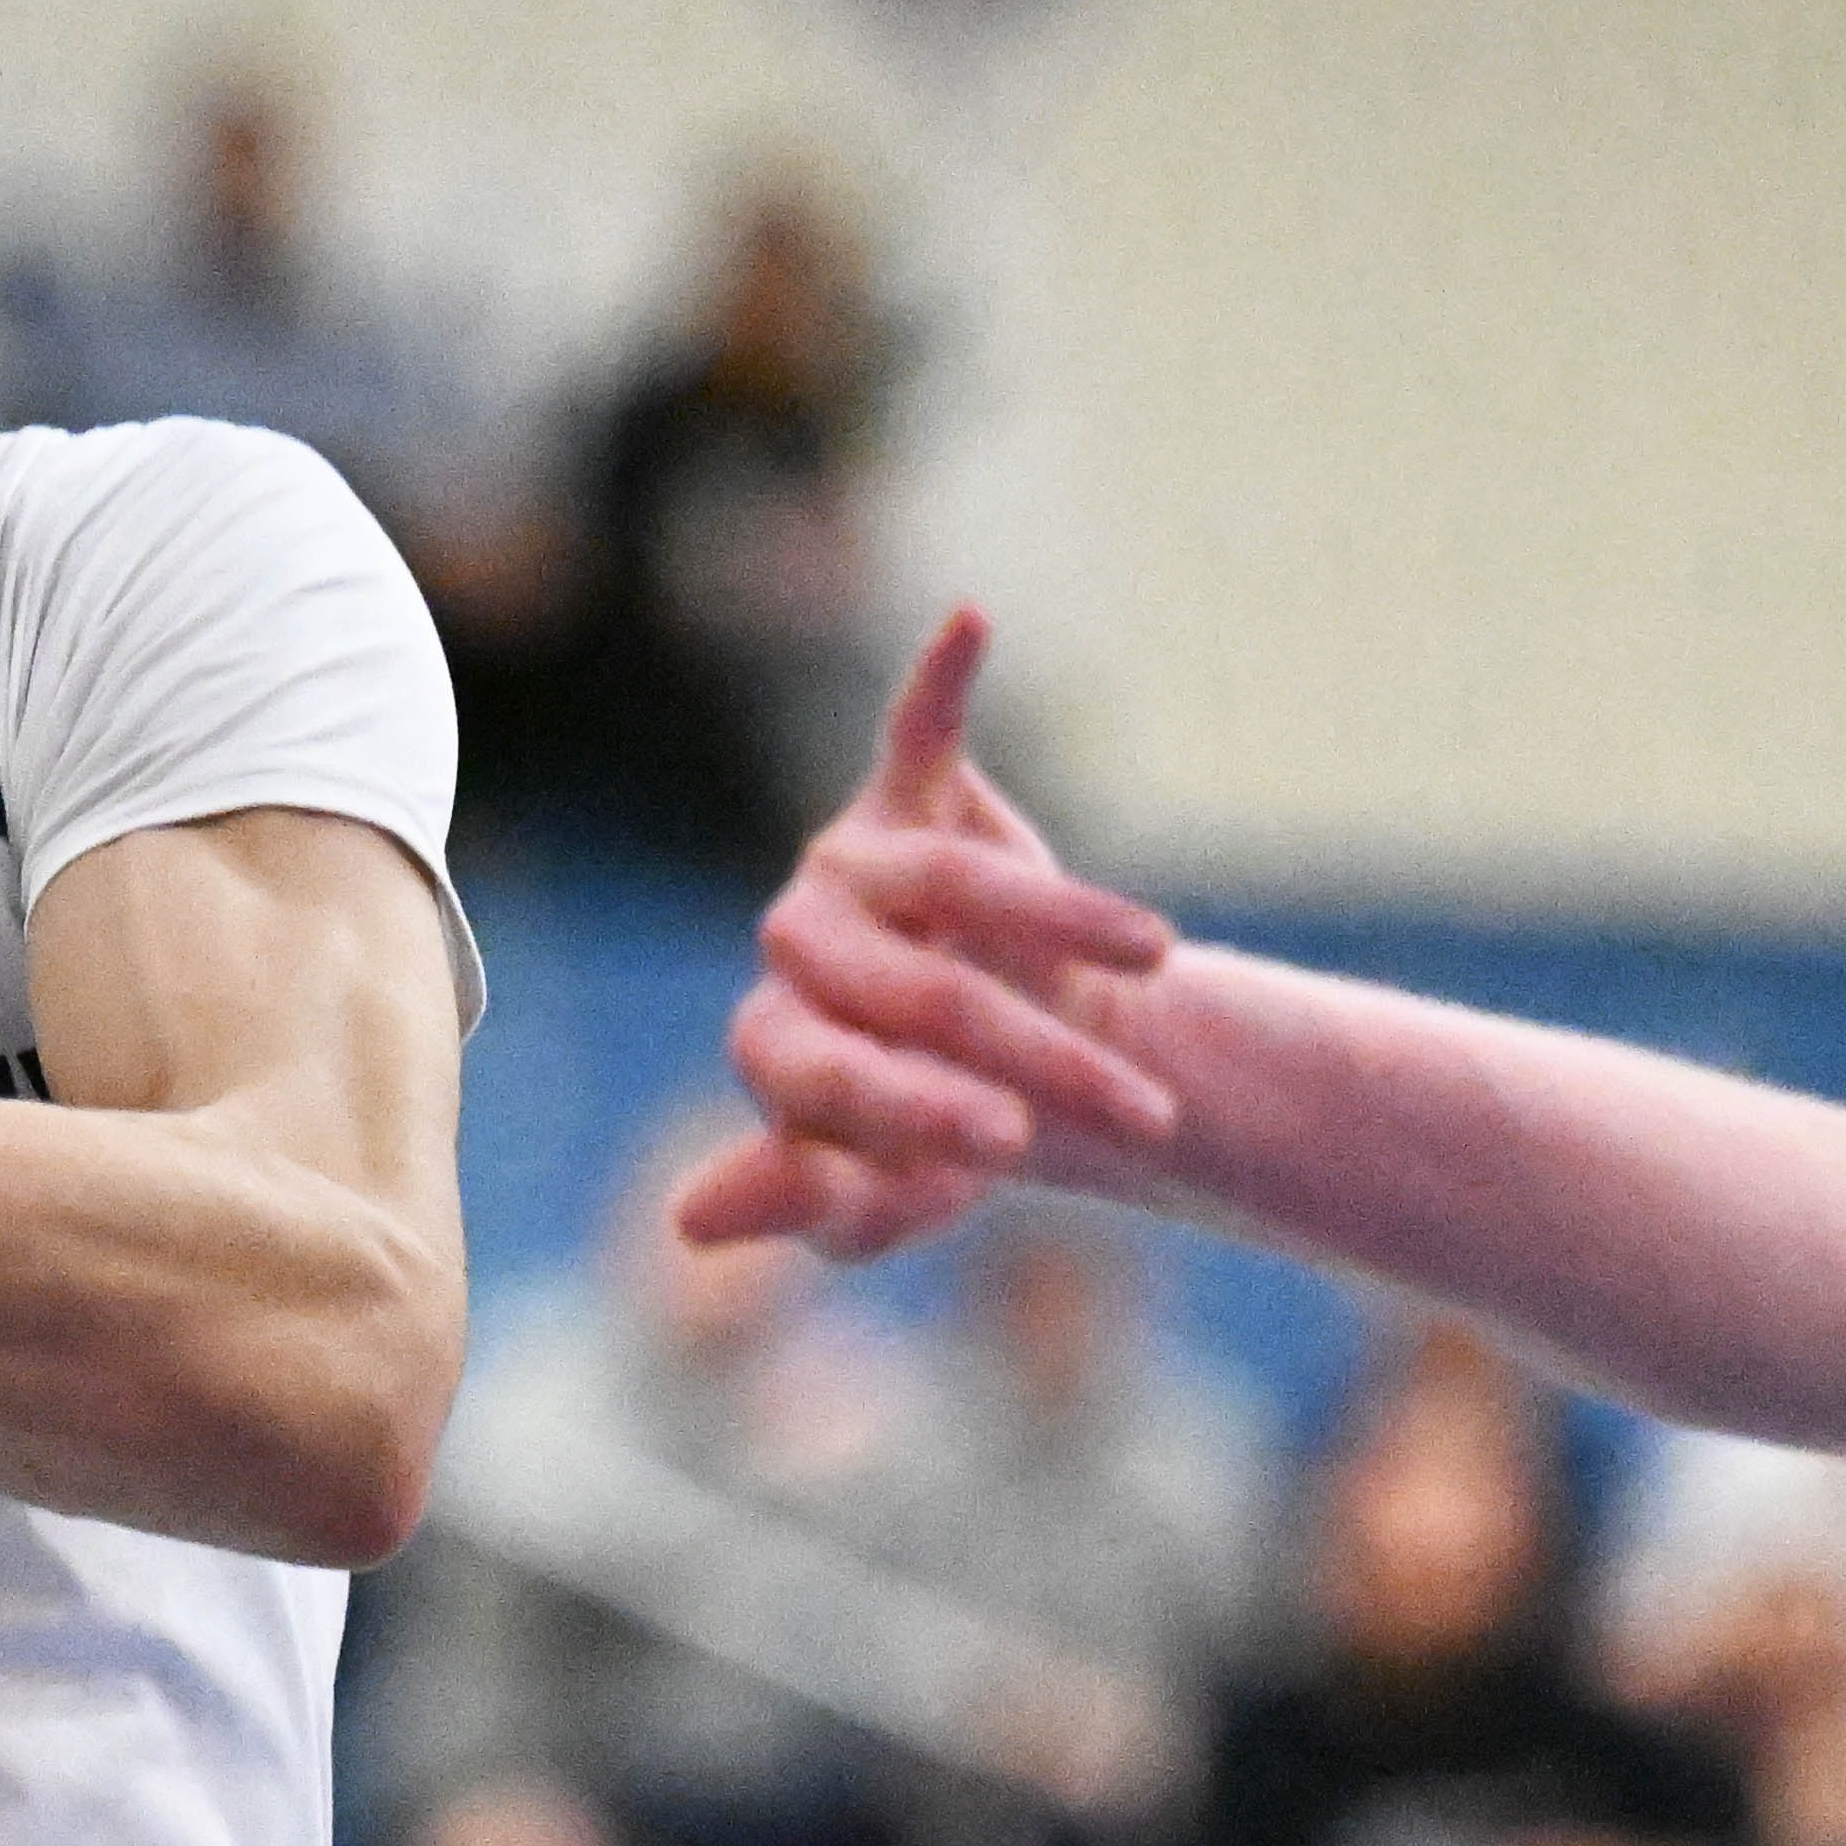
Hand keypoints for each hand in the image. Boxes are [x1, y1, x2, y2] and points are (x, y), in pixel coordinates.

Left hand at [672, 611, 1184, 1261]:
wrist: (1023, 1070)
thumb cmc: (941, 1146)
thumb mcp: (885, 1202)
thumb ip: (805, 1205)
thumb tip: (686, 1223)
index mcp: (773, 1044)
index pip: (836, 1072)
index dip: (922, 1110)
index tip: (1015, 1148)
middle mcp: (794, 942)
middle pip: (917, 988)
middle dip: (1037, 1055)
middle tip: (1138, 1113)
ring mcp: (848, 863)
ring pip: (954, 881)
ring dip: (1067, 920)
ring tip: (1158, 960)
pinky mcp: (908, 797)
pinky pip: (920, 732)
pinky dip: (940, 676)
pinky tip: (969, 622)